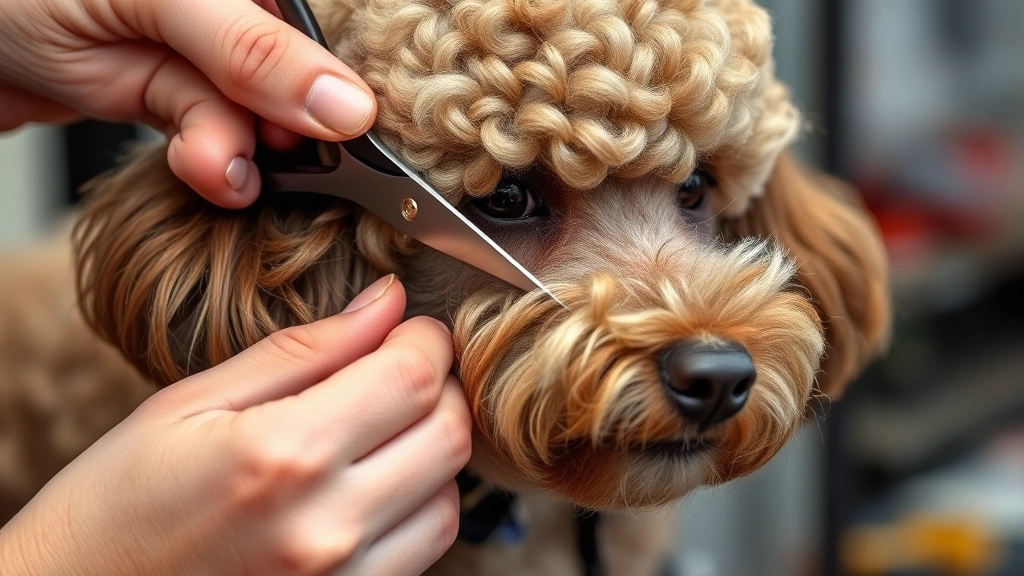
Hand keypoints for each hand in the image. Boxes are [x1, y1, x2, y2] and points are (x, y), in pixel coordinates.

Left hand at [0, 0, 376, 207]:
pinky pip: (219, 134)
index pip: (322, 22)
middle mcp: (231, 6)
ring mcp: (202, 49)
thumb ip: (252, 52)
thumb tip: (345, 105)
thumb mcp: (155, 1)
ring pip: (258, 113)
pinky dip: (212, 161)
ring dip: (240, 151)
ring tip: (212, 168)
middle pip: (300, 72)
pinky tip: (205, 170)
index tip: (350, 133)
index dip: (339, 76)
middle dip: (286, 124)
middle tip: (269, 153)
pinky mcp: (173, 90)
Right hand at [0, 276, 471, 575]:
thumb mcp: (190, 404)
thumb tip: (384, 302)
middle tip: (402, 366)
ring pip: (450, 494)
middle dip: (439, 386)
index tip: (411, 327)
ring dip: (433, 448)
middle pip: (448, 435)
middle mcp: (327, 525)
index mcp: (284, 455)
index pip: (411, 378)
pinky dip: (419, 502)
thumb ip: (302, 350)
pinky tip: (375, 481)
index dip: (426, 338)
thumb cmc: (114, 505)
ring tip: (383, 427)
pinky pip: (425, 546)